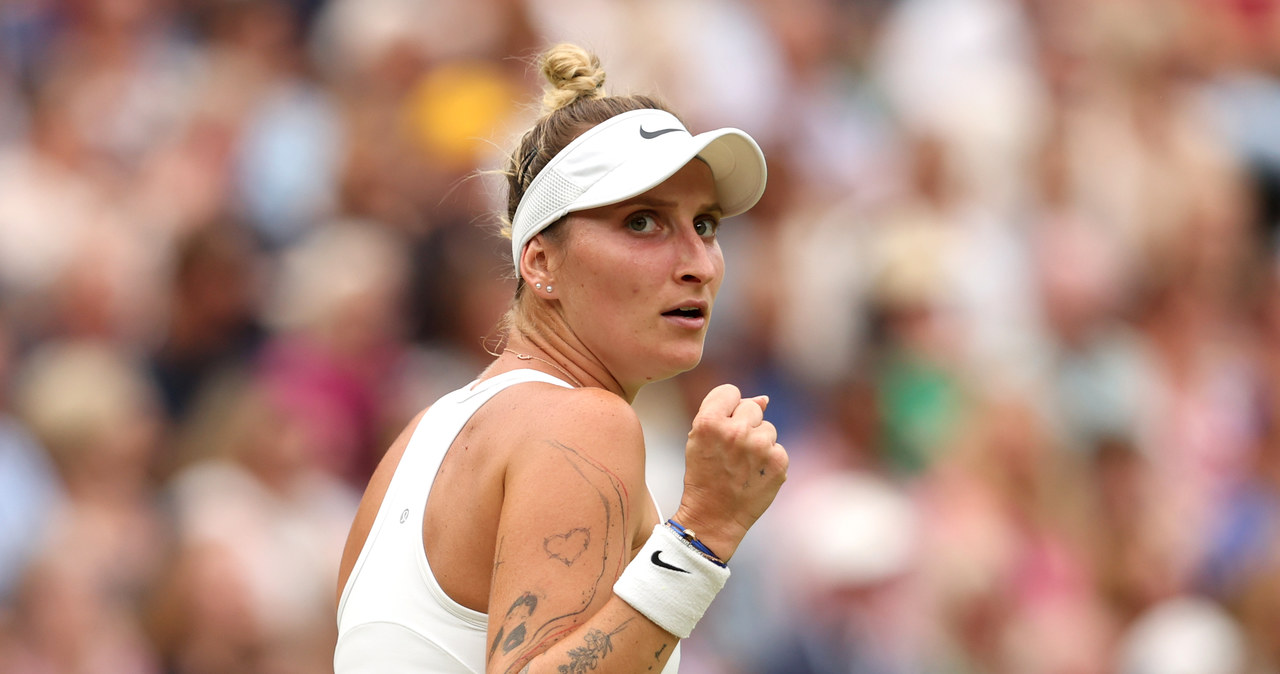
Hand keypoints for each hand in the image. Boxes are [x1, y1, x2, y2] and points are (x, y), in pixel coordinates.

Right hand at [673, 384, 787, 560]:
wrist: (714, 517)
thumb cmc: (704, 475)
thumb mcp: (699, 439)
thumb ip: (725, 412)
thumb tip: (765, 399)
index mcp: (709, 422)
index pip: (730, 391)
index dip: (726, 407)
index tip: (722, 426)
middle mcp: (736, 431)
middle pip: (752, 408)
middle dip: (744, 425)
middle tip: (731, 451)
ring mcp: (760, 447)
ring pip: (768, 429)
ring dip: (758, 443)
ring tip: (742, 466)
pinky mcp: (778, 462)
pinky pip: (778, 448)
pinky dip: (769, 461)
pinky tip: (754, 475)